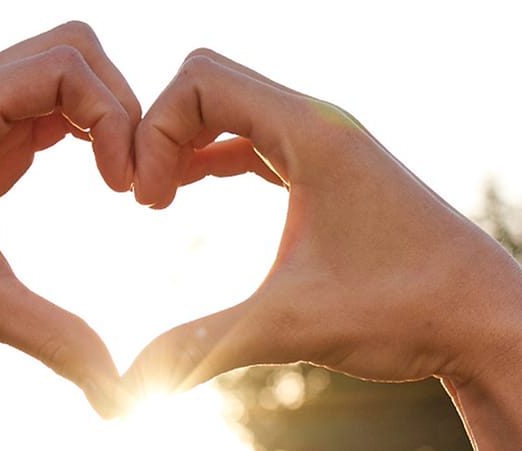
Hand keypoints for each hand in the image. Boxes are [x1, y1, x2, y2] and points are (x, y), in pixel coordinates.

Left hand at [0, 21, 140, 417]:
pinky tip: (103, 178)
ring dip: (109, 117)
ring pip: (68, 72)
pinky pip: (55, 105)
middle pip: (73, 51)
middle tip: (132, 179)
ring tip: (124, 181)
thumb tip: (119, 389)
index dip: (113, 117)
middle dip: (120, 107)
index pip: (65, 65)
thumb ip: (50, 335)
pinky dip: (92, 131)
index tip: (124, 187)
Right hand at [124, 48, 521, 420]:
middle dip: (160, 129)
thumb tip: (127, 389)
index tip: (147, 203)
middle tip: (146, 195)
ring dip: (184, 139)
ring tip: (160, 197)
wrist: (486, 321)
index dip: (154, 133)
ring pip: (230, 104)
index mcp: (311, 133)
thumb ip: (199, 347)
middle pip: (207, 80)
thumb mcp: (290, 325)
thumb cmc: (407, 311)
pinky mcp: (326, 167)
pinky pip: (251, 135)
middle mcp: (318, 123)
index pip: (199, 83)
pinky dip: (211, 152)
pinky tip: (192, 188)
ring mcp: (324, 142)